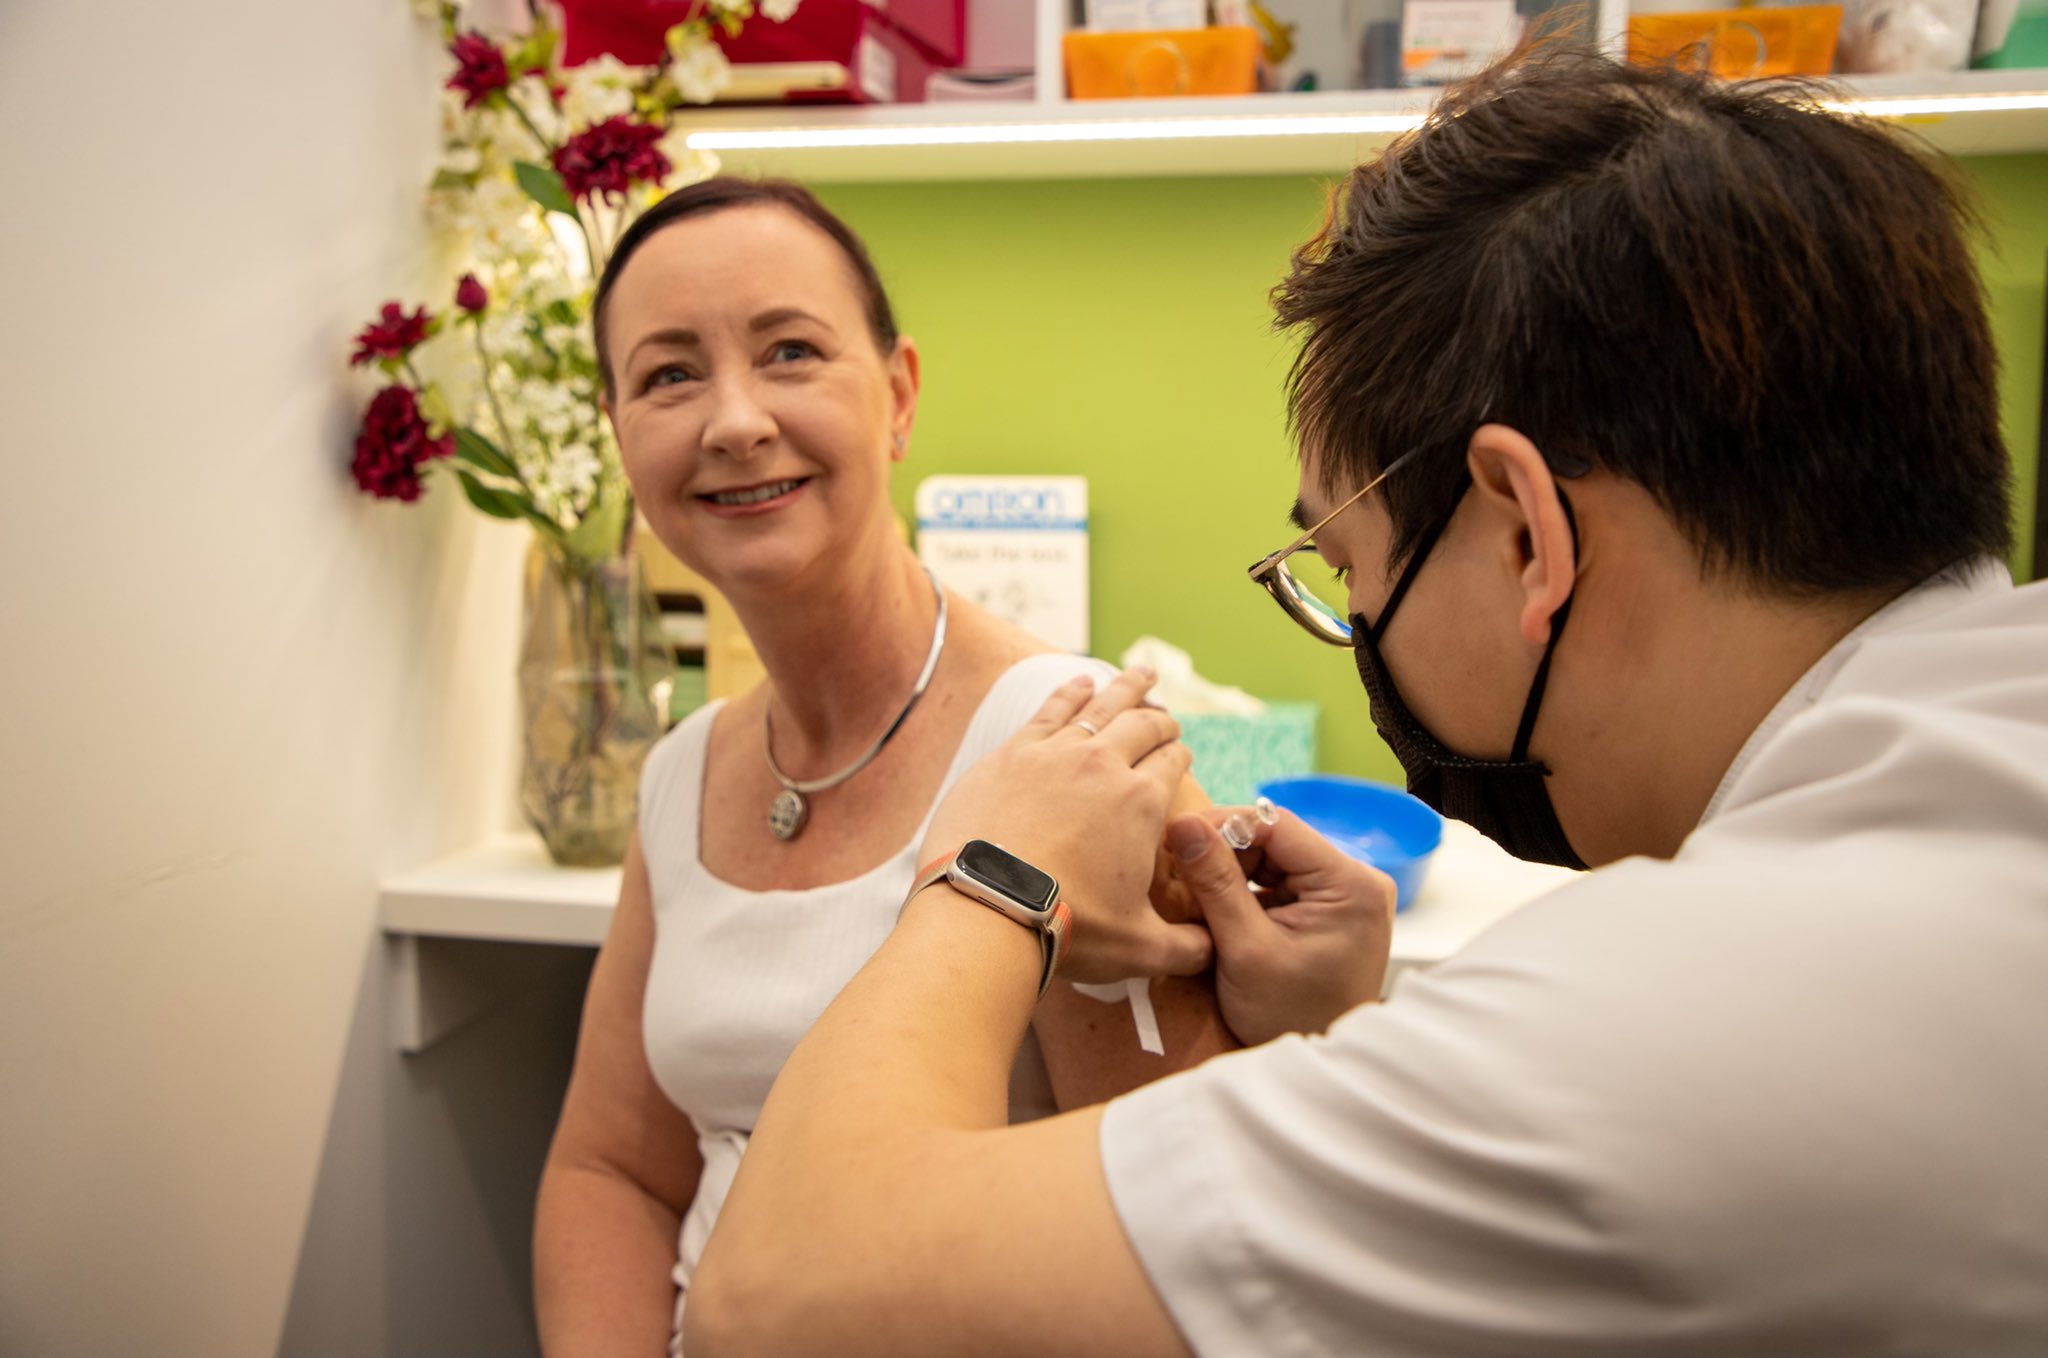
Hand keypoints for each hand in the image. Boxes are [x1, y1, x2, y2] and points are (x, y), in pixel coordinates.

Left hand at [920, 668, 1211, 985]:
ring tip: (1142, 675)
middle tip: (1168, 718)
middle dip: (1161, 720)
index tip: (1182, 753)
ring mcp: (1054, 754)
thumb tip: (1215, 952)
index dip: (1182, 755)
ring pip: (1100, 705)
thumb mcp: (1140, 948)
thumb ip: (1185, 947)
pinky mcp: (1011, 754)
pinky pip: (1049, 710)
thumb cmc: (1067, 930)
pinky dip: (1071, 692)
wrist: (986, 912)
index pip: (1173, 762)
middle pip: (1143, 726)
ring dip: (1126, 687)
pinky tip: (1080, 682)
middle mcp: (1103, 766)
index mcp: (1141, 802)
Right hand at [1164, 805, 1394, 1045]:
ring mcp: (1347, 897)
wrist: (1317, 1072)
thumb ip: (1214, 882)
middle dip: (1226, 853)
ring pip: (1275, 861)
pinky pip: (1282, 884)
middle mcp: (1358, 881)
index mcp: (1350, 884)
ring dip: (1233, 873)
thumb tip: (1183, 823)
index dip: (1223, 824)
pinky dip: (1247, 892)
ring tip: (1194, 892)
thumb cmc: (1289, 1019)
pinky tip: (1219, 909)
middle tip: (1178, 869)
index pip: (1278, 825)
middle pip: (1277, 841)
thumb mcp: (1244, 949)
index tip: (1175, 836)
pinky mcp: (1331, 913)